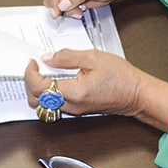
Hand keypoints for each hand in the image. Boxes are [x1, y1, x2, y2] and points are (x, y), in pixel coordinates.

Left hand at [25, 49, 167, 130]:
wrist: (137, 94)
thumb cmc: (122, 77)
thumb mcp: (93, 57)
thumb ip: (67, 56)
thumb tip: (48, 57)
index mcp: (75, 92)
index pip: (40, 88)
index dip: (31, 74)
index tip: (33, 62)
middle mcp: (72, 105)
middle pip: (37, 101)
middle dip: (30, 83)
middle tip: (35, 68)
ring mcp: (75, 110)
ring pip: (44, 106)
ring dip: (38, 90)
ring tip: (44, 73)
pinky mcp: (78, 110)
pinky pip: (55, 105)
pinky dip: (49, 93)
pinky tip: (56, 79)